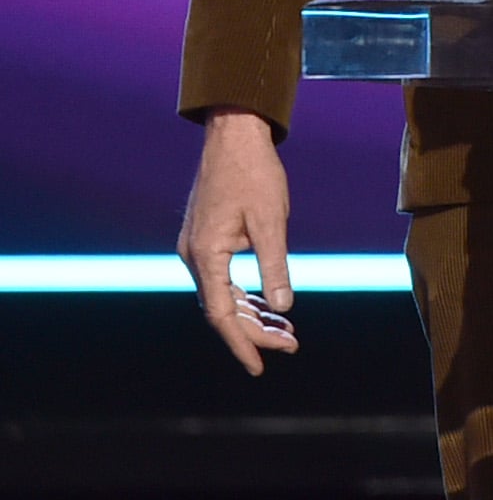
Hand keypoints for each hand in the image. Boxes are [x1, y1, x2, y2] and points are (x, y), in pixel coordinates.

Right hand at [178, 108, 298, 375]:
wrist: (234, 132)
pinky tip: (266, 304)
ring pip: (222, 295)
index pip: (221, 314)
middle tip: (291, 344)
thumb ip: (275, 265)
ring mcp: (197, 246)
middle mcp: (194, 255)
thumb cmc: (254, 171)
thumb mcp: (271, 219)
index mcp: (206, 253)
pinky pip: (222, 278)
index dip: (241, 342)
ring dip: (252, 314)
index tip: (259, 367)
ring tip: (286, 331)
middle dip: (255, 331)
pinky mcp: (206, 238)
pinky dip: (244, 294)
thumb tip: (282, 308)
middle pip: (222, 308)